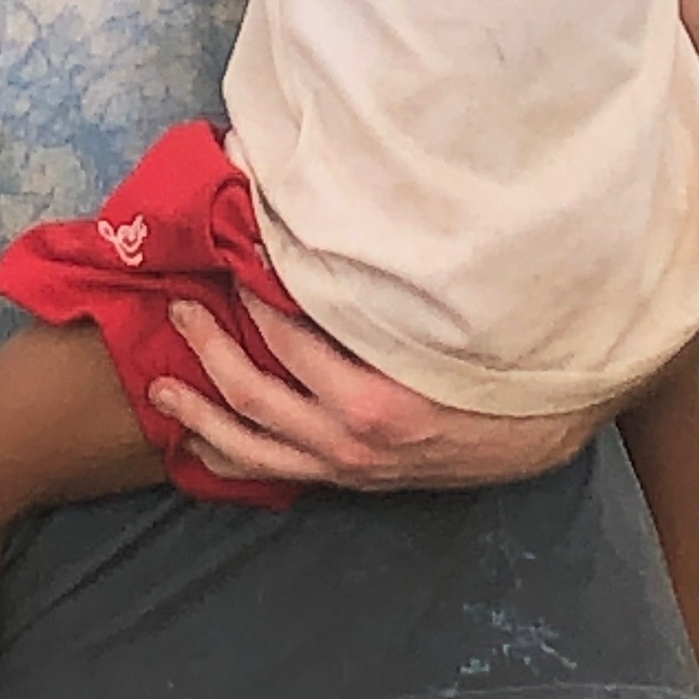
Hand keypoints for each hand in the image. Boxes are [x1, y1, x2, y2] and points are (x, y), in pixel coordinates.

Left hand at [150, 294, 609, 494]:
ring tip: (162, 388)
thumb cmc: (491, 364)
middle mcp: (352, 444)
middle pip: (255, 399)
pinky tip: (206, 442)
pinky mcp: (352, 479)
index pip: (290, 341)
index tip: (231, 253)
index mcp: (374, 401)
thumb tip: (326, 219)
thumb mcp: (441, 319)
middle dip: (210, 351)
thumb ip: (378, 282)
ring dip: (204, 416)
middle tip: (178, 307)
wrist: (537, 434)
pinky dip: (237, 457)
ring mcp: (349, 468)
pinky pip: (280, 473)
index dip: (254, 295)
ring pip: (256, 450)